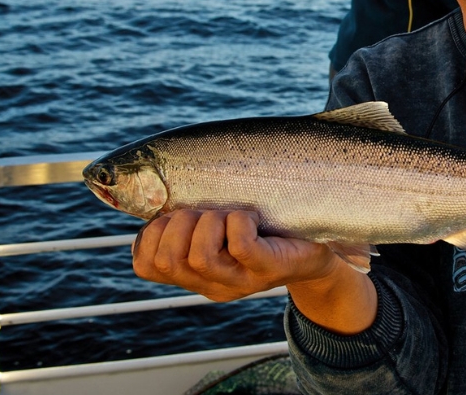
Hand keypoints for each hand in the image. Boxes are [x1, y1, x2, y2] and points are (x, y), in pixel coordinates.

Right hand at [133, 209, 376, 332]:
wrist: (320, 250)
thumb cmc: (267, 227)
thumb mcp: (220, 224)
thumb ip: (190, 217)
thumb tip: (151, 182)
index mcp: (195, 275)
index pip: (145, 265)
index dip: (149, 233)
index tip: (175, 214)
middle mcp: (213, 284)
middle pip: (168, 259)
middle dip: (179, 222)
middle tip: (208, 212)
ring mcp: (241, 280)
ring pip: (199, 256)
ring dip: (210, 222)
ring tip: (230, 214)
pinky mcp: (269, 269)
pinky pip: (240, 246)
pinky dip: (239, 222)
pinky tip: (251, 217)